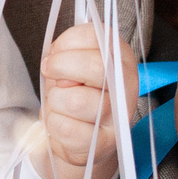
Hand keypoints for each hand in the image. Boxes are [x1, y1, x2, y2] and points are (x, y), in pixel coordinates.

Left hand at [36, 20, 123, 178]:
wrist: (84, 139)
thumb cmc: (75, 92)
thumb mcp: (73, 63)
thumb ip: (67, 52)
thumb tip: (54, 61)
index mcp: (120, 56)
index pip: (95, 34)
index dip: (66, 43)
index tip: (55, 54)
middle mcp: (126, 84)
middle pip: (94, 67)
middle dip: (60, 67)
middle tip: (51, 73)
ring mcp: (118, 116)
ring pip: (75, 100)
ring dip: (56, 101)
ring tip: (61, 103)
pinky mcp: (104, 144)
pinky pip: (66, 128)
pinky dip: (54, 124)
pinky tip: (63, 122)